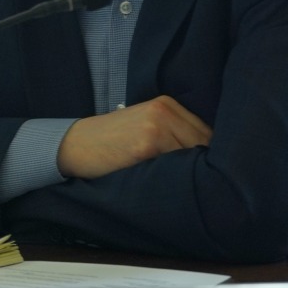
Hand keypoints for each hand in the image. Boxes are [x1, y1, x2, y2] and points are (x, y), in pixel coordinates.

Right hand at [57, 94, 212, 179]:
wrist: (75, 145)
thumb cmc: (111, 142)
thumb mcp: (144, 126)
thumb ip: (174, 133)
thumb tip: (212, 158)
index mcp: (166, 104)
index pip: (208, 132)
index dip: (210, 155)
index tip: (206, 171)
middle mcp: (164, 110)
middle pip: (206, 143)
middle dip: (204, 165)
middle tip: (197, 183)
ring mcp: (156, 125)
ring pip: (194, 156)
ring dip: (192, 174)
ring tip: (179, 184)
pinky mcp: (146, 145)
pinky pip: (177, 166)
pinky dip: (176, 178)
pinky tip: (165, 183)